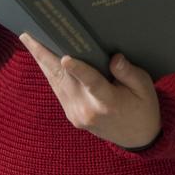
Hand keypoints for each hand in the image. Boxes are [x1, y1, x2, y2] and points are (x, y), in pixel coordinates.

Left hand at [19, 33, 160, 149]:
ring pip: (55, 83)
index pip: (92, 83)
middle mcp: (88, 110)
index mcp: (109, 102)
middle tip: (29, 36)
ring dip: (42, 61)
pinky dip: (49, 73)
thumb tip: (115, 58)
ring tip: (30, 40)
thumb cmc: (143, 107)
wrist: (138, 138)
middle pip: (63, 79)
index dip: (78, 70)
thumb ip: (129, 73)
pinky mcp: (71, 116)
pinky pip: (58, 90)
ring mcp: (77, 114)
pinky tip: (43, 58)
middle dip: (45, 55)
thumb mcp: (145, 88)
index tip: (66, 58)